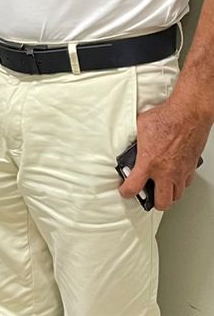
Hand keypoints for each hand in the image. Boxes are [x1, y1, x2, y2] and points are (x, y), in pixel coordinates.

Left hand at [119, 91, 210, 210]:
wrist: (189, 113)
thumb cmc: (167, 117)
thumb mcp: (141, 127)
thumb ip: (136, 141)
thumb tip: (131, 143)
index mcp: (149, 162)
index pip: (133, 187)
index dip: (126, 192)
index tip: (125, 191)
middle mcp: (165, 171)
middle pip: (161, 202)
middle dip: (153, 202)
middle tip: (148, 196)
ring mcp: (180, 171)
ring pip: (176, 195)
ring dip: (168, 194)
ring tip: (161, 188)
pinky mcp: (191, 167)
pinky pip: (186, 183)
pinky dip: (180, 183)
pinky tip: (175, 176)